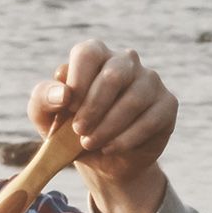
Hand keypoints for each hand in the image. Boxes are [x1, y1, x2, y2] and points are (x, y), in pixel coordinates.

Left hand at [31, 39, 177, 212]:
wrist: (104, 159)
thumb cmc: (72, 129)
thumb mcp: (46, 116)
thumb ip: (44, 98)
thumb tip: (62, 94)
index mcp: (95, 55)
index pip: (88, 53)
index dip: (78, 81)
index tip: (68, 108)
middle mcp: (125, 61)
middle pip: (113, 75)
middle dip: (93, 108)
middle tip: (79, 131)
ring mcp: (150, 80)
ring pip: (133, 100)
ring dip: (108, 127)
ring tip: (91, 143)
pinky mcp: (167, 104)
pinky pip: (151, 119)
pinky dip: (127, 138)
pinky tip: (111, 148)